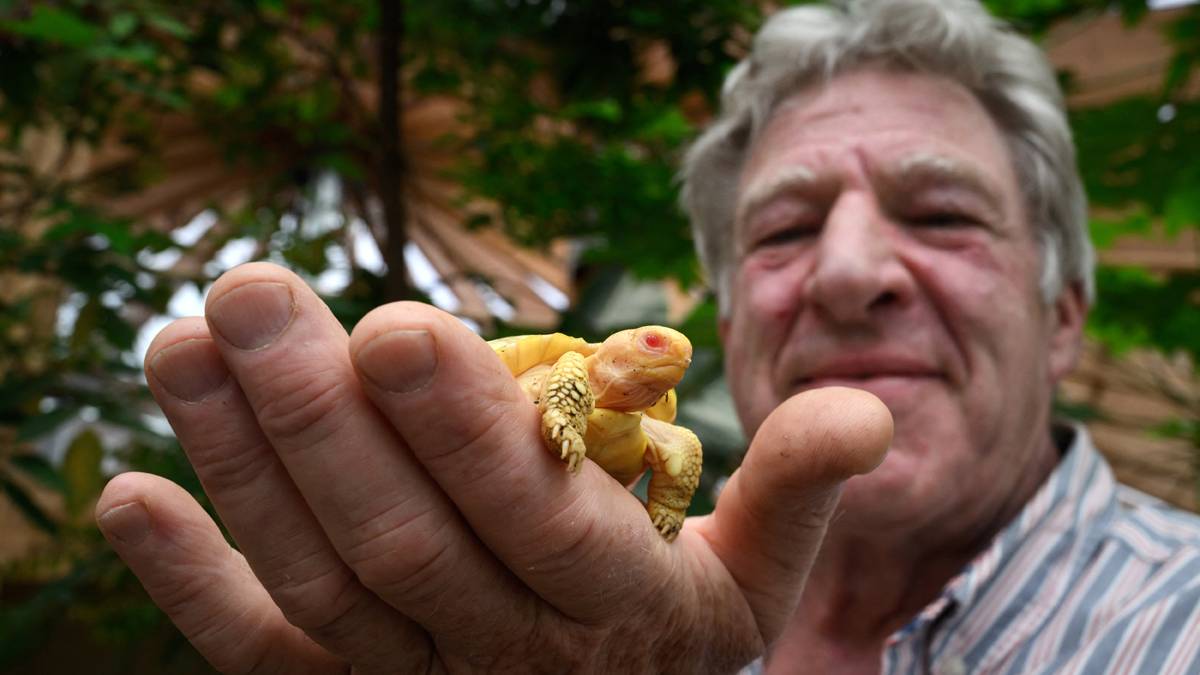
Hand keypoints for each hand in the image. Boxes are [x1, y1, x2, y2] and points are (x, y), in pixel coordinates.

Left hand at [96, 262, 891, 673]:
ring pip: (323, 582)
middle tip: (247, 287)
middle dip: (320, 416)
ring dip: (241, 464)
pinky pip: (265, 656)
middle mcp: (514, 656)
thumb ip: (800, 489)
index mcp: (623, 612)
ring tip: (179, 343)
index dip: (464, 427)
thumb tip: (867, 411)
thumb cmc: (684, 624)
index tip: (393, 321)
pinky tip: (127, 493)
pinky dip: (189, 585)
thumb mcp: (764, 572)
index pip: (533, 514)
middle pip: (405, 540)